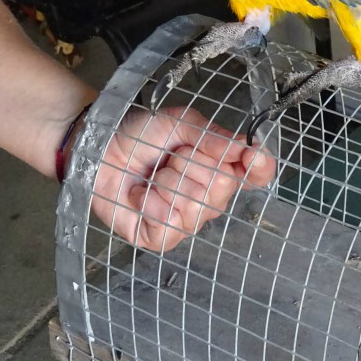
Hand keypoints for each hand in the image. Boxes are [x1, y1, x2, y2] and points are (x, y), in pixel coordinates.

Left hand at [90, 105, 275, 251]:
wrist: (100, 149)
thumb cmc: (140, 136)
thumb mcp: (179, 123)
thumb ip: (212, 135)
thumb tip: (245, 147)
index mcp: (220, 168)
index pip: (257, 175)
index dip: (259, 167)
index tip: (252, 155)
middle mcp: (209, 199)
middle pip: (222, 186)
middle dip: (191, 164)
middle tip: (170, 157)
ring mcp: (187, 221)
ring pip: (195, 204)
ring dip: (167, 181)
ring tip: (152, 175)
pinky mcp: (162, 237)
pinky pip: (169, 221)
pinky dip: (150, 202)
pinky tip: (140, 195)